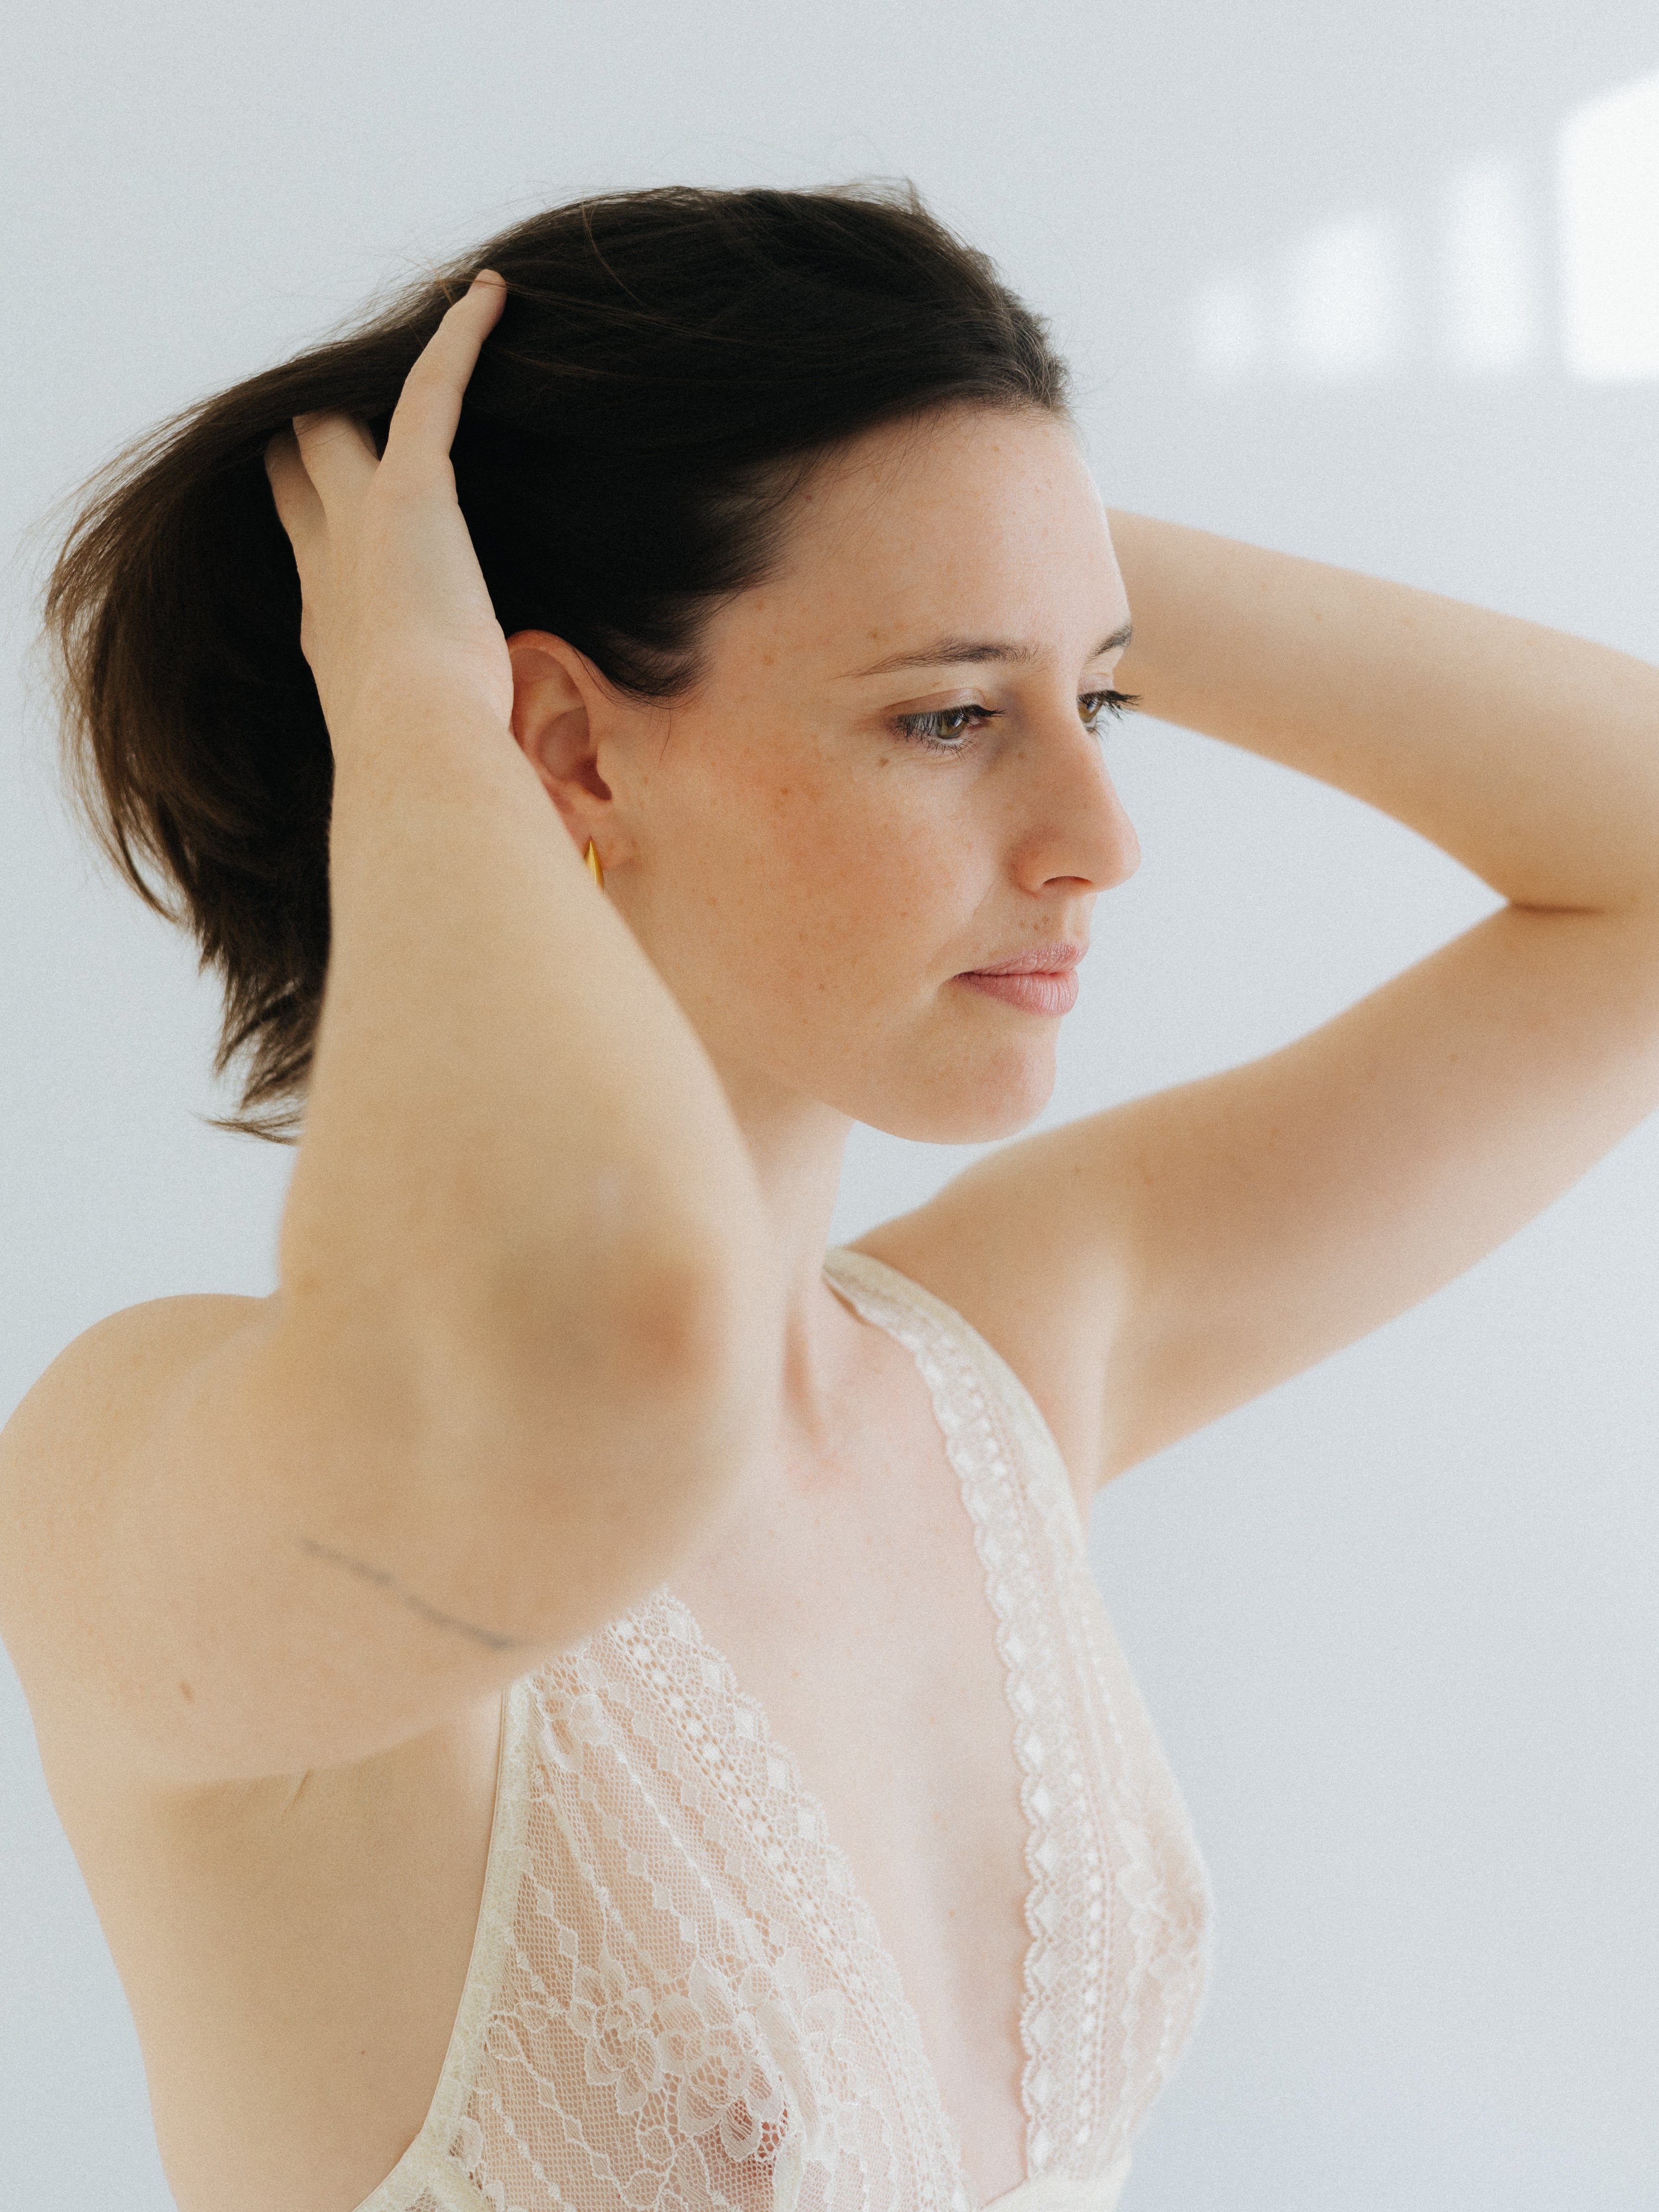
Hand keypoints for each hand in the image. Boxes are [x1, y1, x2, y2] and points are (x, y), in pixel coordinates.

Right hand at [264, 271, 511, 750]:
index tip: (329, 507)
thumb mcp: (436, 755)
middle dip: (315, 444)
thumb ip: (458, 749)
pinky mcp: (413, 488)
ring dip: (376, 388)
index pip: (310, 557)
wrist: (418, 754)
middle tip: (337, 411)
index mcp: (330, 635)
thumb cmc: (433, 773)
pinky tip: (491, 295)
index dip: (313, 522)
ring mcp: (362, 521)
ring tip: (424, 344)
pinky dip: (460, 339)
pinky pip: (432, 388)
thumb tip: (511, 795)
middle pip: (303, 478)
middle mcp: (331, 569)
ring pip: (345, 425)